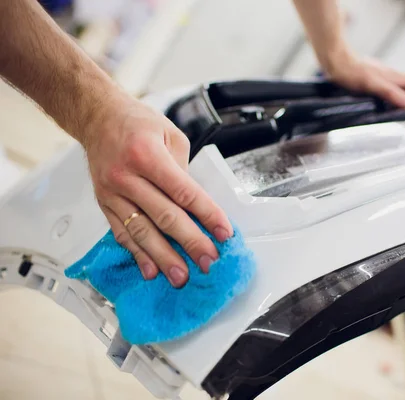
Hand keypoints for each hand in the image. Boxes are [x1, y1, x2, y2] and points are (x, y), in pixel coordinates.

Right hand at [83, 95, 232, 287]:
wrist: (97, 117)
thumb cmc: (137, 123)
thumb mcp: (171, 134)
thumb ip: (184, 170)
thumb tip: (196, 206)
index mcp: (148, 155)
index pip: (184, 192)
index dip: (207, 215)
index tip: (224, 233)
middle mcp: (127, 176)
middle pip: (165, 216)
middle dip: (190, 242)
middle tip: (208, 262)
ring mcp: (113, 193)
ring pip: (142, 231)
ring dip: (164, 257)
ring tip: (181, 276)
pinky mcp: (104, 204)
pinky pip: (122, 233)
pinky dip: (138, 254)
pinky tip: (151, 270)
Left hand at [322, 50, 404, 108]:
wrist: (336, 61)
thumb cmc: (352, 73)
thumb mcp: (372, 84)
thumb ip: (391, 93)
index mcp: (396, 77)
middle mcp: (393, 78)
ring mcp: (384, 79)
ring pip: (403, 90)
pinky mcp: (374, 82)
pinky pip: (391, 92)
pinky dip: (397, 101)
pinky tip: (391, 109)